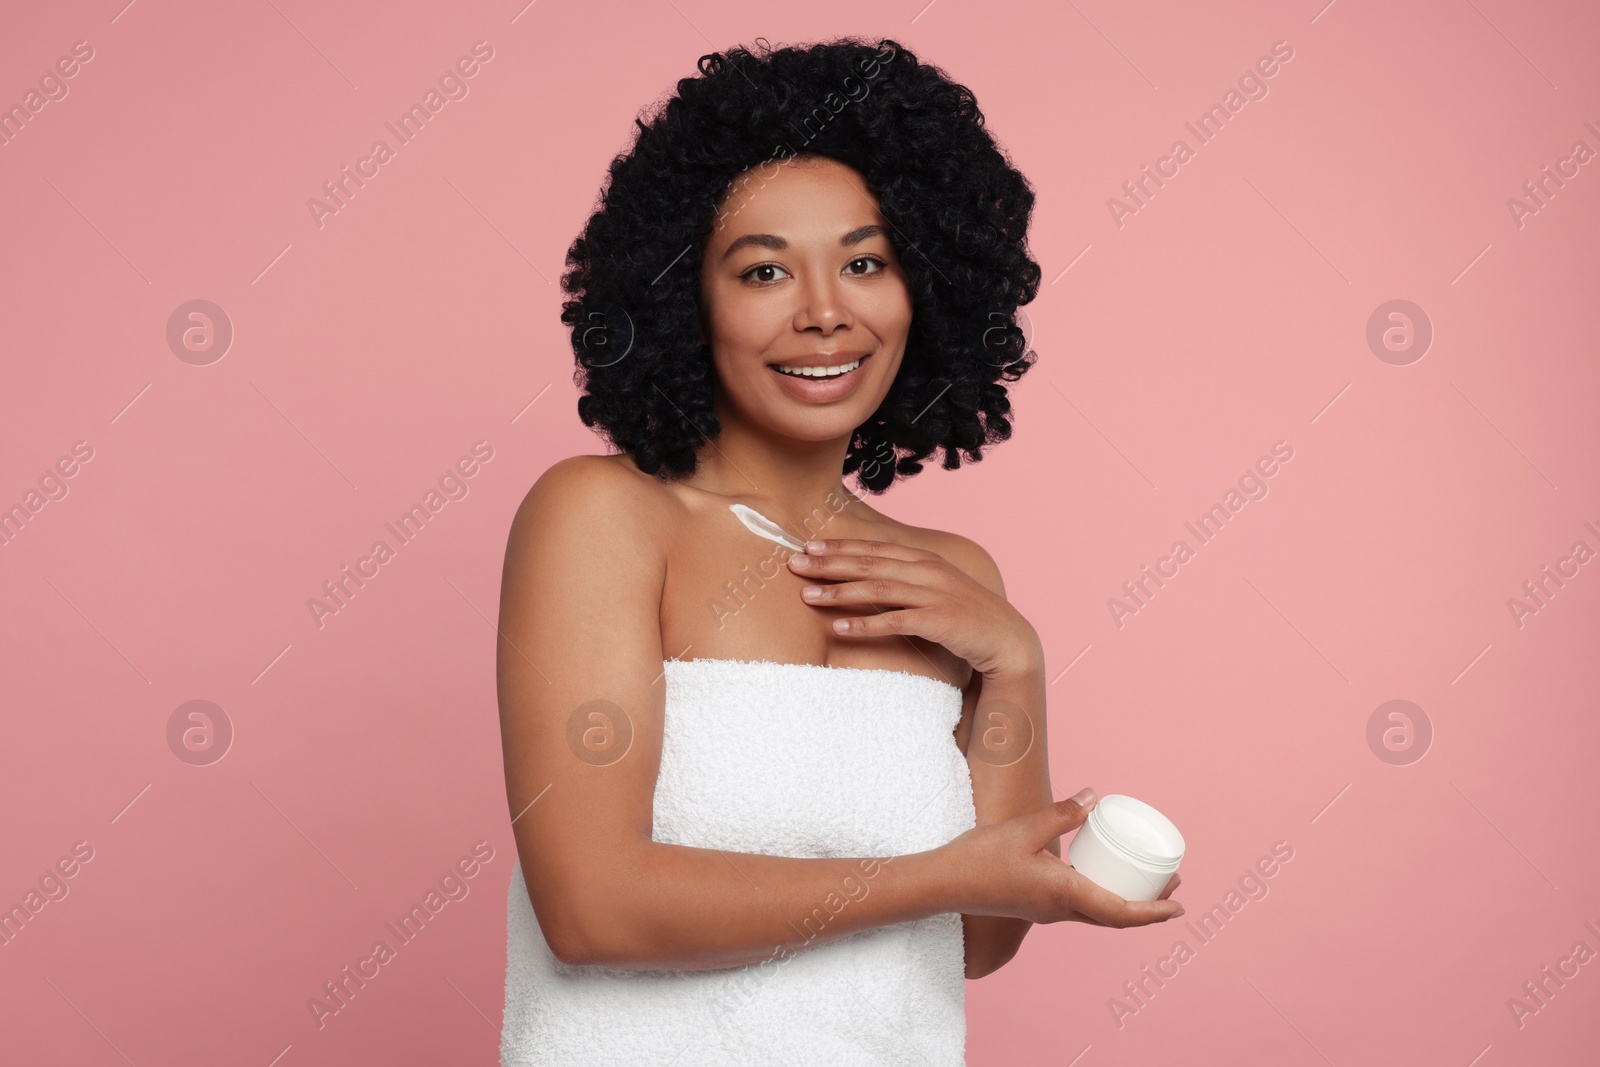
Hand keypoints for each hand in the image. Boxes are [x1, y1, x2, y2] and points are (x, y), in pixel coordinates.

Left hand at [787, 537, 1041, 679]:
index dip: (840, 546)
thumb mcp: (936, 588)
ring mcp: (934, 594)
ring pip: (877, 588)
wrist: (1008, 639)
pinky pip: (894, 621)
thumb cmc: (966, 616)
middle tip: (793, 564)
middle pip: (869, 562)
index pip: (874, 548)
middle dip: (829, 563)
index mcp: (924, 559)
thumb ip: (907, 579)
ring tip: (807, 596)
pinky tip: (838, 628)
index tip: (807, 546)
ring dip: (839, 591)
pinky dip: (865, 624)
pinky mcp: (939, 621)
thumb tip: (870, 577)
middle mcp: (927, 571)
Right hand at [942, 788, 1183, 927]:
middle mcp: (1059, 909)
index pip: (1121, 912)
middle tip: (1173, 885)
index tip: (1180, 907)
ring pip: (1098, 912)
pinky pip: (1080, 905)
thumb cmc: (980, 858)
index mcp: (1064, 894)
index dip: (1154, 912)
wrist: (943, 883)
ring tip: (1145, 880)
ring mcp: (1047, 911)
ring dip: (1127, 902)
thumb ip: (1062, 813)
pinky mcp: (1036, 905)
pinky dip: (1102, 895)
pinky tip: (1099, 874)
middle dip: (1149, 905)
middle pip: (1116, 916)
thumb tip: (1096, 795)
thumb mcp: (1024, 828)